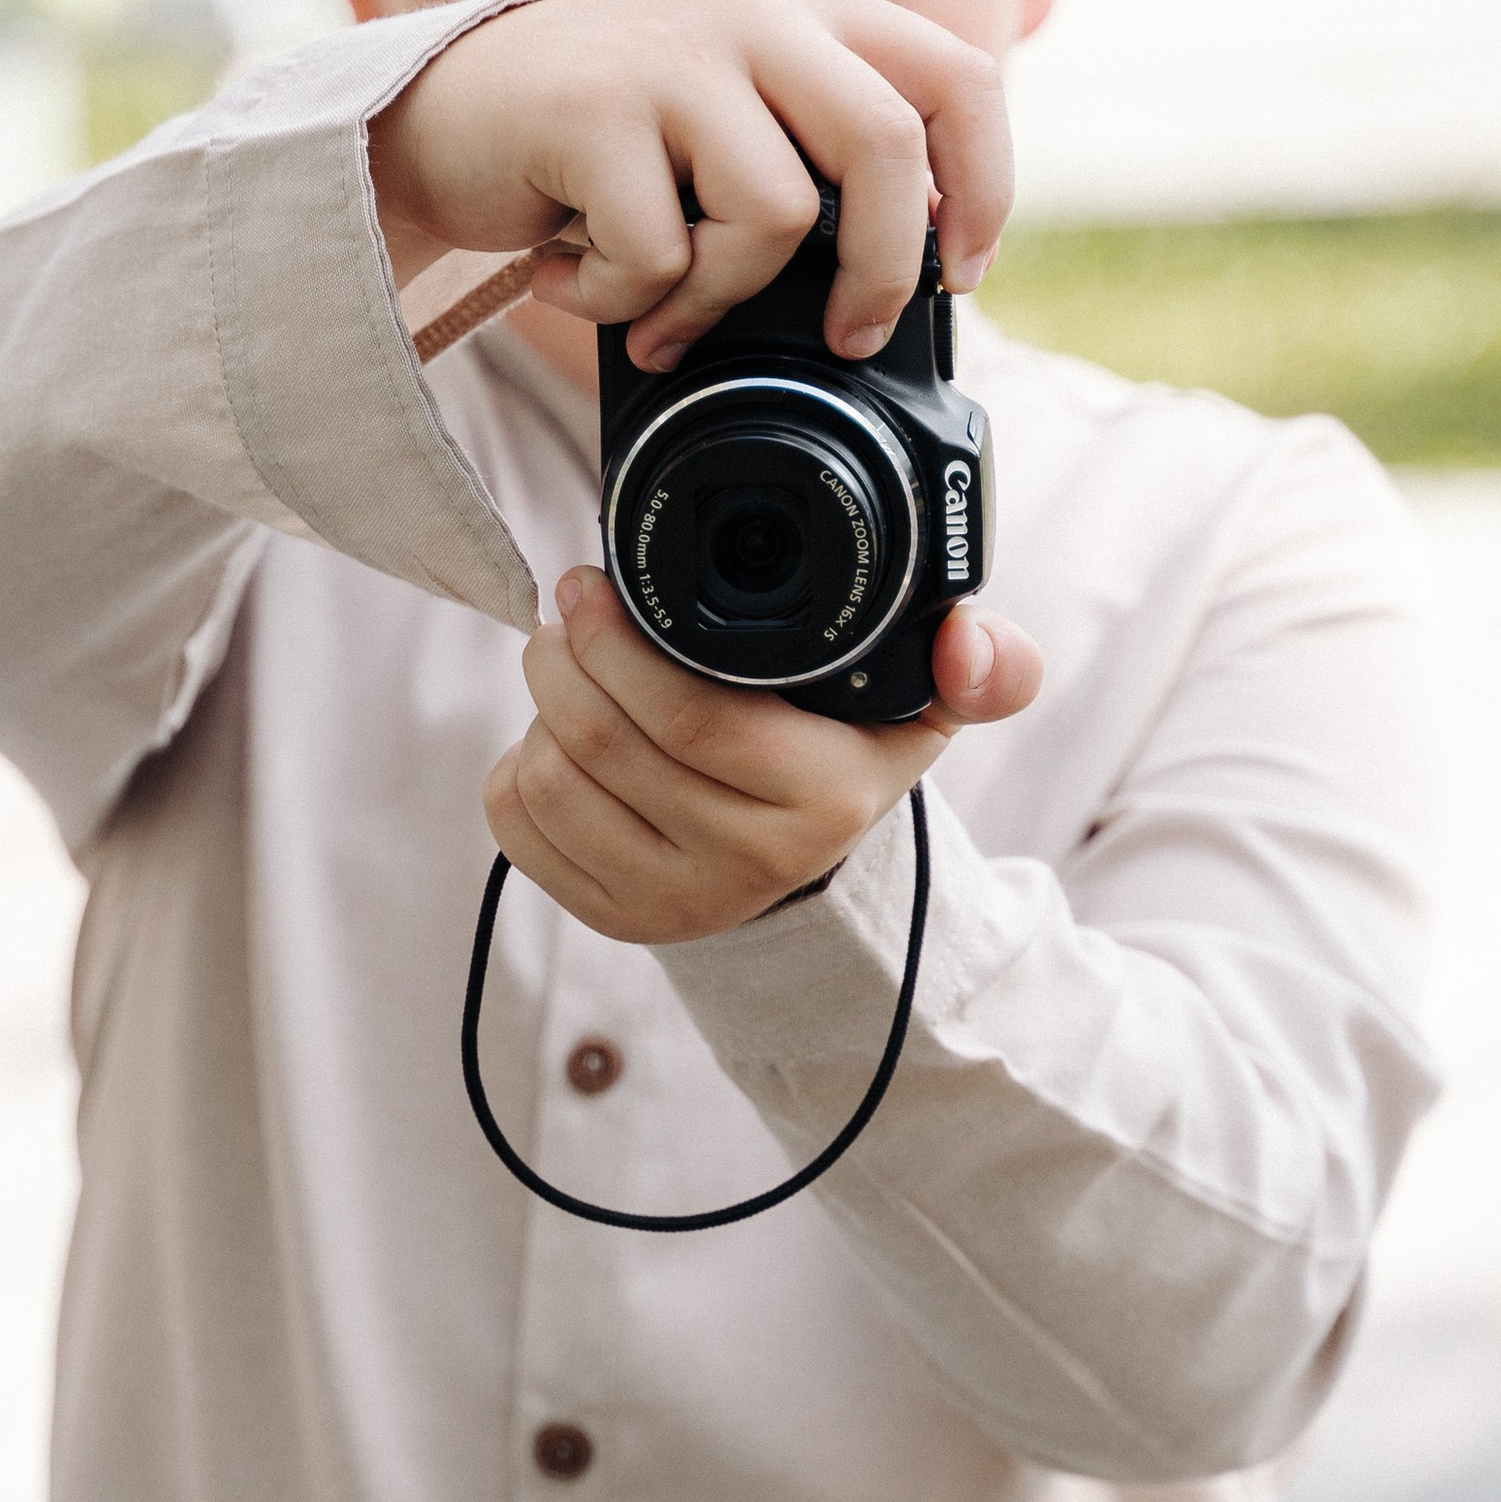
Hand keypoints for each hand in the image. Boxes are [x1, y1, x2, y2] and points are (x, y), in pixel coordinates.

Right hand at [370, 0, 1010, 373]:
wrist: (439, 116)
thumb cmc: (601, 145)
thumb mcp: (732, 122)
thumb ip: (820, 156)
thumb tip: (923, 267)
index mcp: (808, 12)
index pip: (958, 77)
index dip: (985, 186)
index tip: (959, 274)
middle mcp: (752, 13)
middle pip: (889, 147)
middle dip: (883, 271)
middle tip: (847, 336)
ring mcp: (673, 54)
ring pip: (776, 216)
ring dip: (714, 295)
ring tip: (648, 298)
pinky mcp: (595, 109)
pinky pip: (660, 255)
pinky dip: (618, 300)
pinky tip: (570, 271)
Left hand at [483, 568, 1045, 945]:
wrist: (806, 860)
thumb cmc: (846, 751)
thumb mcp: (924, 707)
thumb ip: (981, 665)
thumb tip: (969, 639)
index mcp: (824, 801)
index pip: (692, 718)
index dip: (619, 639)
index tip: (594, 582)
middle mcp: (750, 865)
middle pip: (605, 744)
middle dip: (563, 656)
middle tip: (567, 610)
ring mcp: (673, 903)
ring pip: (553, 783)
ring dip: (538, 707)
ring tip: (564, 666)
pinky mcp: (611, 919)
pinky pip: (519, 830)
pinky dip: (519, 768)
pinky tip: (559, 740)